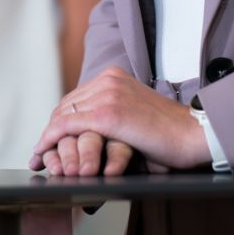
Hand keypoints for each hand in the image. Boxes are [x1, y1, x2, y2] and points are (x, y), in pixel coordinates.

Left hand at [29, 66, 209, 173]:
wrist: (194, 134)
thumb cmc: (169, 135)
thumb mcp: (134, 116)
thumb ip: (112, 117)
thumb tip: (88, 136)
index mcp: (114, 77)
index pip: (75, 98)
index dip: (58, 120)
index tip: (47, 139)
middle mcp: (108, 80)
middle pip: (66, 106)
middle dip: (50, 131)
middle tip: (39, 153)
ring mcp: (107, 95)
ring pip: (63, 116)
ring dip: (49, 139)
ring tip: (40, 158)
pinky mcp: (108, 114)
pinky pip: (68, 126)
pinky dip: (51, 140)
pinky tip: (43, 153)